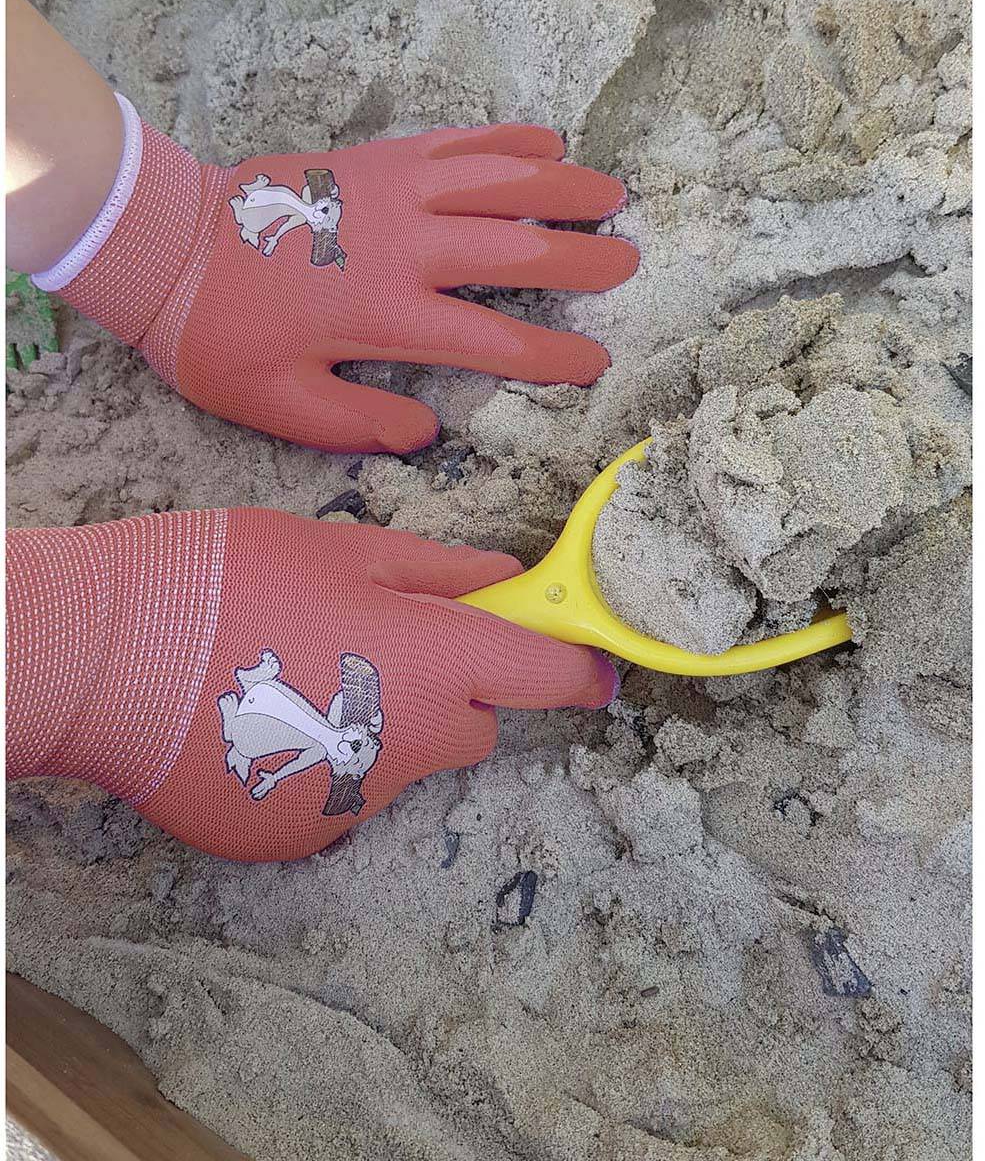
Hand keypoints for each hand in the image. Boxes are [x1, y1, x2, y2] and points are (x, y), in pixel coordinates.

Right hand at [7, 510, 617, 860]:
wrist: (105, 656)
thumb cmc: (227, 580)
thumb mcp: (339, 549)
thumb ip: (436, 572)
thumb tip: (506, 582)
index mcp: (434, 664)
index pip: (549, 678)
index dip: (579, 667)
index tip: (590, 665)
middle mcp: (410, 746)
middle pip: (475, 727)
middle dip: (454, 691)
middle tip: (385, 647)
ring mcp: (354, 802)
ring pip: (403, 761)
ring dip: (379, 727)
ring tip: (301, 680)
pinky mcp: (301, 838)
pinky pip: (342, 798)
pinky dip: (324, 768)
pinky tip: (267, 726)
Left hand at [42, 107, 638, 452]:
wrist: (168, 245)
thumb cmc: (222, 335)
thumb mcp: (280, 405)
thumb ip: (358, 424)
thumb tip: (424, 434)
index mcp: (388, 315)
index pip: (494, 340)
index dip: (553, 355)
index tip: (594, 361)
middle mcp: (405, 247)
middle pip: (514, 249)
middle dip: (580, 258)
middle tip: (627, 261)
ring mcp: (393, 193)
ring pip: (497, 181)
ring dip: (561, 186)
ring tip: (610, 193)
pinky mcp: (377, 159)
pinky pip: (456, 143)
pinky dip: (504, 140)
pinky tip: (543, 141)